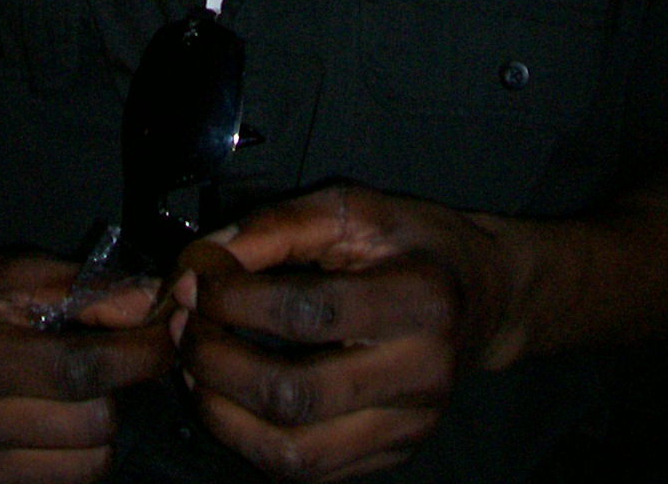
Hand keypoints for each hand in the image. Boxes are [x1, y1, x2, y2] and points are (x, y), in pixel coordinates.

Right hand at [0, 251, 174, 481]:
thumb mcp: (13, 272)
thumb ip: (84, 288)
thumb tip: (154, 305)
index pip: (75, 369)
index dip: (137, 354)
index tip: (169, 335)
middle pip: (87, 427)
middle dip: (113, 392)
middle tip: (104, 364)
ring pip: (81, 469)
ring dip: (96, 432)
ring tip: (72, 396)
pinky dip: (69, 459)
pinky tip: (50, 425)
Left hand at [170, 186, 513, 480]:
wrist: (483, 295)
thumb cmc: (416, 243)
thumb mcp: (356, 209)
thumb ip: (280, 226)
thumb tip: (203, 258)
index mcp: (421, 300)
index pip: (310, 313)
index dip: (236, 299)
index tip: (195, 280)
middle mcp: (422, 375)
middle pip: (297, 395)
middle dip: (218, 362)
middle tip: (183, 327)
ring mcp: (409, 427)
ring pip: (296, 453)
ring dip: (224, 415)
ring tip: (194, 368)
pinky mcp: (392, 455)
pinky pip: (308, 471)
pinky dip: (251, 442)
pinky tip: (228, 400)